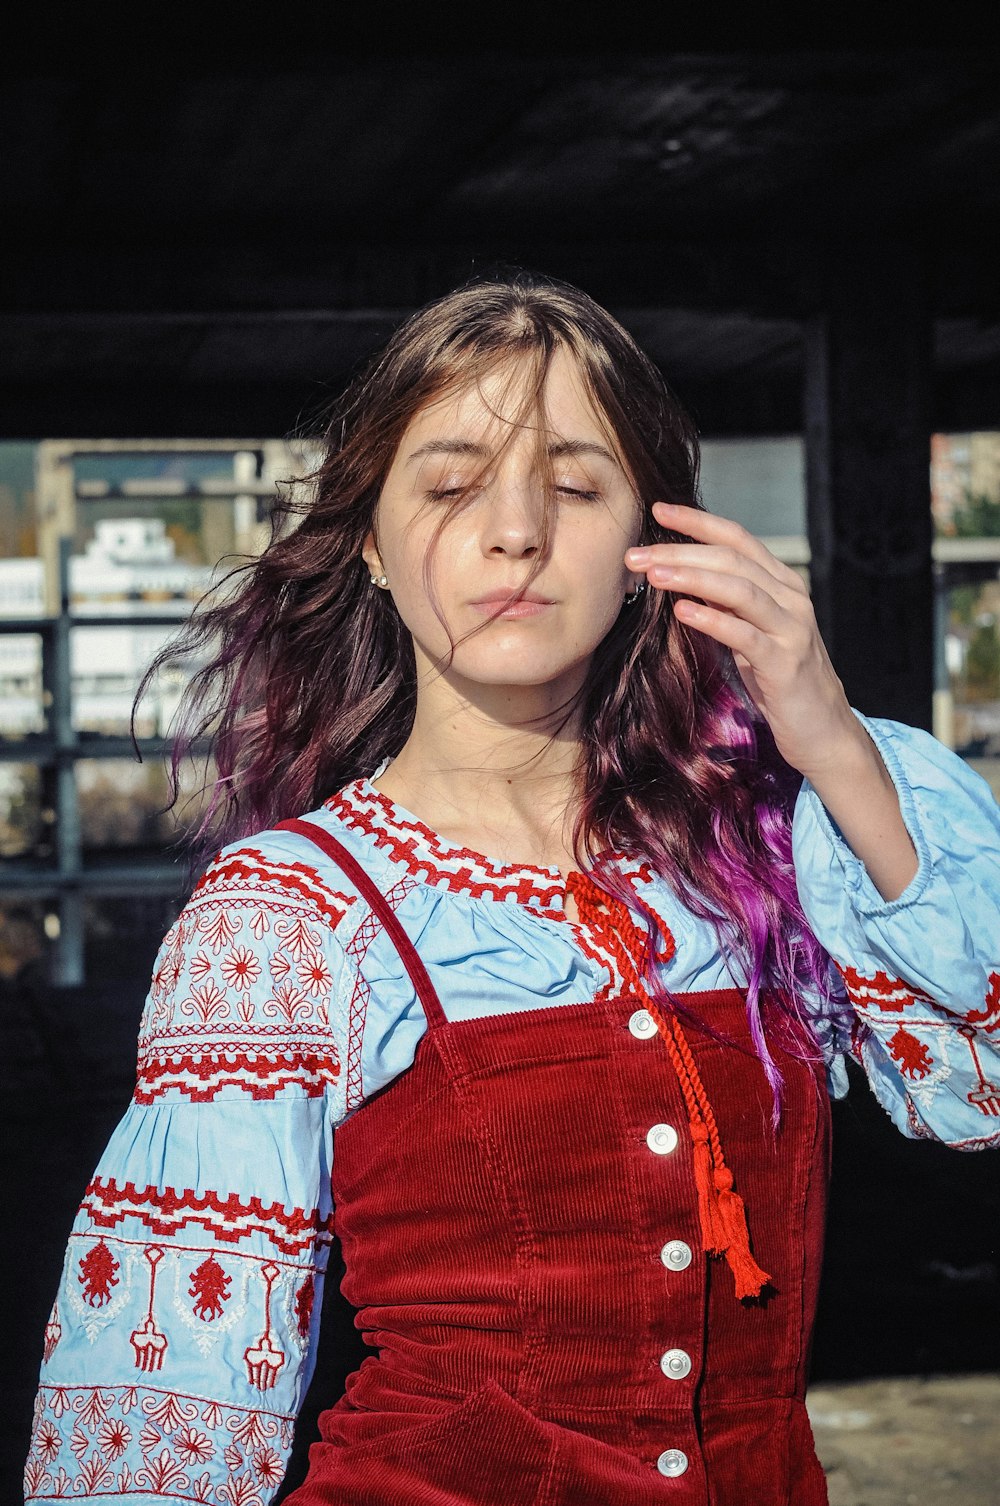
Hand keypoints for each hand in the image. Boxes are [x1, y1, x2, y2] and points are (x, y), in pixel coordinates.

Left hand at [625, 501, 860, 779]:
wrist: (821, 728)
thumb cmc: (778, 679)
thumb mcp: (749, 632)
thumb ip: (726, 603)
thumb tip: (680, 576)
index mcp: (781, 584)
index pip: (737, 538)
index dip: (698, 521)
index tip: (658, 509)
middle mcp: (791, 598)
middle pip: (732, 560)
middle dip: (681, 552)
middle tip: (636, 554)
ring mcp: (791, 629)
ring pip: (740, 589)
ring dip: (693, 578)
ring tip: (653, 575)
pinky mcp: (785, 663)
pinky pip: (745, 635)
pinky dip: (712, 620)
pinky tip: (682, 611)